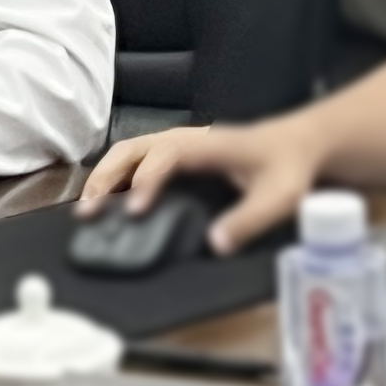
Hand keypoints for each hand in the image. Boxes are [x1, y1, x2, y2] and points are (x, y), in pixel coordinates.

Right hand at [77, 116, 322, 255]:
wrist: (298, 144)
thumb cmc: (289, 166)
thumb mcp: (280, 196)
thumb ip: (249, 219)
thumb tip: (213, 245)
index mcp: (205, 145)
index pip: (163, 156)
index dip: (146, 181)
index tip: (136, 212)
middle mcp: (184, 140)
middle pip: (132, 148)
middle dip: (106, 177)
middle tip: (89, 212)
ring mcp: (178, 145)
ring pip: (128, 152)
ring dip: (104, 177)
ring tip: (87, 210)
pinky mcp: (177, 155)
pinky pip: (137, 159)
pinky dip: (115, 176)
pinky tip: (107, 202)